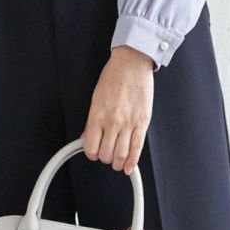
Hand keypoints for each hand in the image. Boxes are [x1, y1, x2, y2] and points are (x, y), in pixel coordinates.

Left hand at [82, 46, 155, 175]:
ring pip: (121, 156)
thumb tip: (86, 137)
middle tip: (106, 153)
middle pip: (106, 154)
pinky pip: (137, 148)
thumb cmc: (114, 76)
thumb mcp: (96, 98)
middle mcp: (112, 121)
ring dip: (117, 162)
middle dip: (105, 158)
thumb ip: (91, 121)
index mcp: (98, 115)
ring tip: (116, 160)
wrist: (132, 63)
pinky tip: (128, 167)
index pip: (90, 147)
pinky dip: (132, 162)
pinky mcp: (142, 123)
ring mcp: (128, 123)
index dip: (91, 153)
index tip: (94, 151)